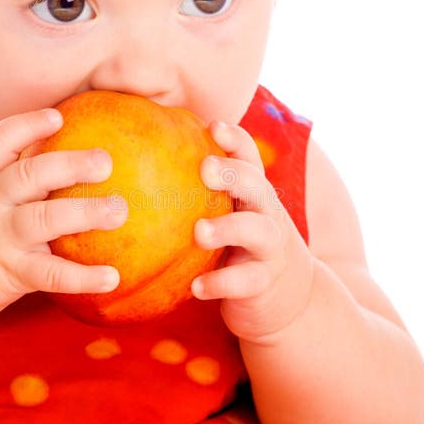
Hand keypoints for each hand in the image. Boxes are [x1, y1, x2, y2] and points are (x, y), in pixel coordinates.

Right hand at [0, 108, 126, 328]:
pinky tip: (113, 277)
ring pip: (46, 218)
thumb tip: (40, 168)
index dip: (28, 126)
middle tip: (106, 161)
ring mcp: (0, 237)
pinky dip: (84, 277)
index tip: (58, 116)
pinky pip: (51, 273)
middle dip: (71, 164)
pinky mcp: (10, 273)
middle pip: (31, 174)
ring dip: (86, 212)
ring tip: (120, 210)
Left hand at [192, 122, 313, 344]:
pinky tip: (196, 287)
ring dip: (229, 228)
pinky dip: (221, 283)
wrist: (286, 296)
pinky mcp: (264, 283)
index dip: (236, 140)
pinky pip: (245, 282)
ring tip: (200, 232)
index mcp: (253, 193)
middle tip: (204, 168)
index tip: (213, 126)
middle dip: (234, 174)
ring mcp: (270, 249)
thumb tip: (138, 158)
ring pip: (258, 232)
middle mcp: (267, 214)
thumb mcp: (227, 214)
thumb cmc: (238, 245)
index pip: (250, 158)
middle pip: (258, 186)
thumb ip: (197, 192)